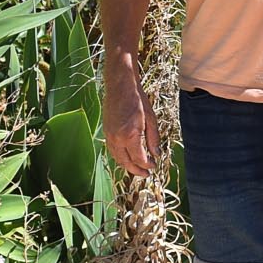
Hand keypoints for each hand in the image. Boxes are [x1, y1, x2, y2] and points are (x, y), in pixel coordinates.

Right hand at [102, 59, 160, 177]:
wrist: (120, 88)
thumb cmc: (138, 101)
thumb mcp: (151, 119)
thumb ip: (153, 139)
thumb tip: (156, 155)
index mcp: (130, 136)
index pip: (139, 158)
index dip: (147, 165)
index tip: (154, 167)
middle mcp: (117, 139)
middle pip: (126, 162)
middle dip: (136, 170)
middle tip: (146, 175)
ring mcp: (109, 136)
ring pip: (117, 158)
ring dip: (127, 166)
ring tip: (137, 170)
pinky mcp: (106, 132)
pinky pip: (112, 150)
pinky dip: (120, 157)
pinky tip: (127, 158)